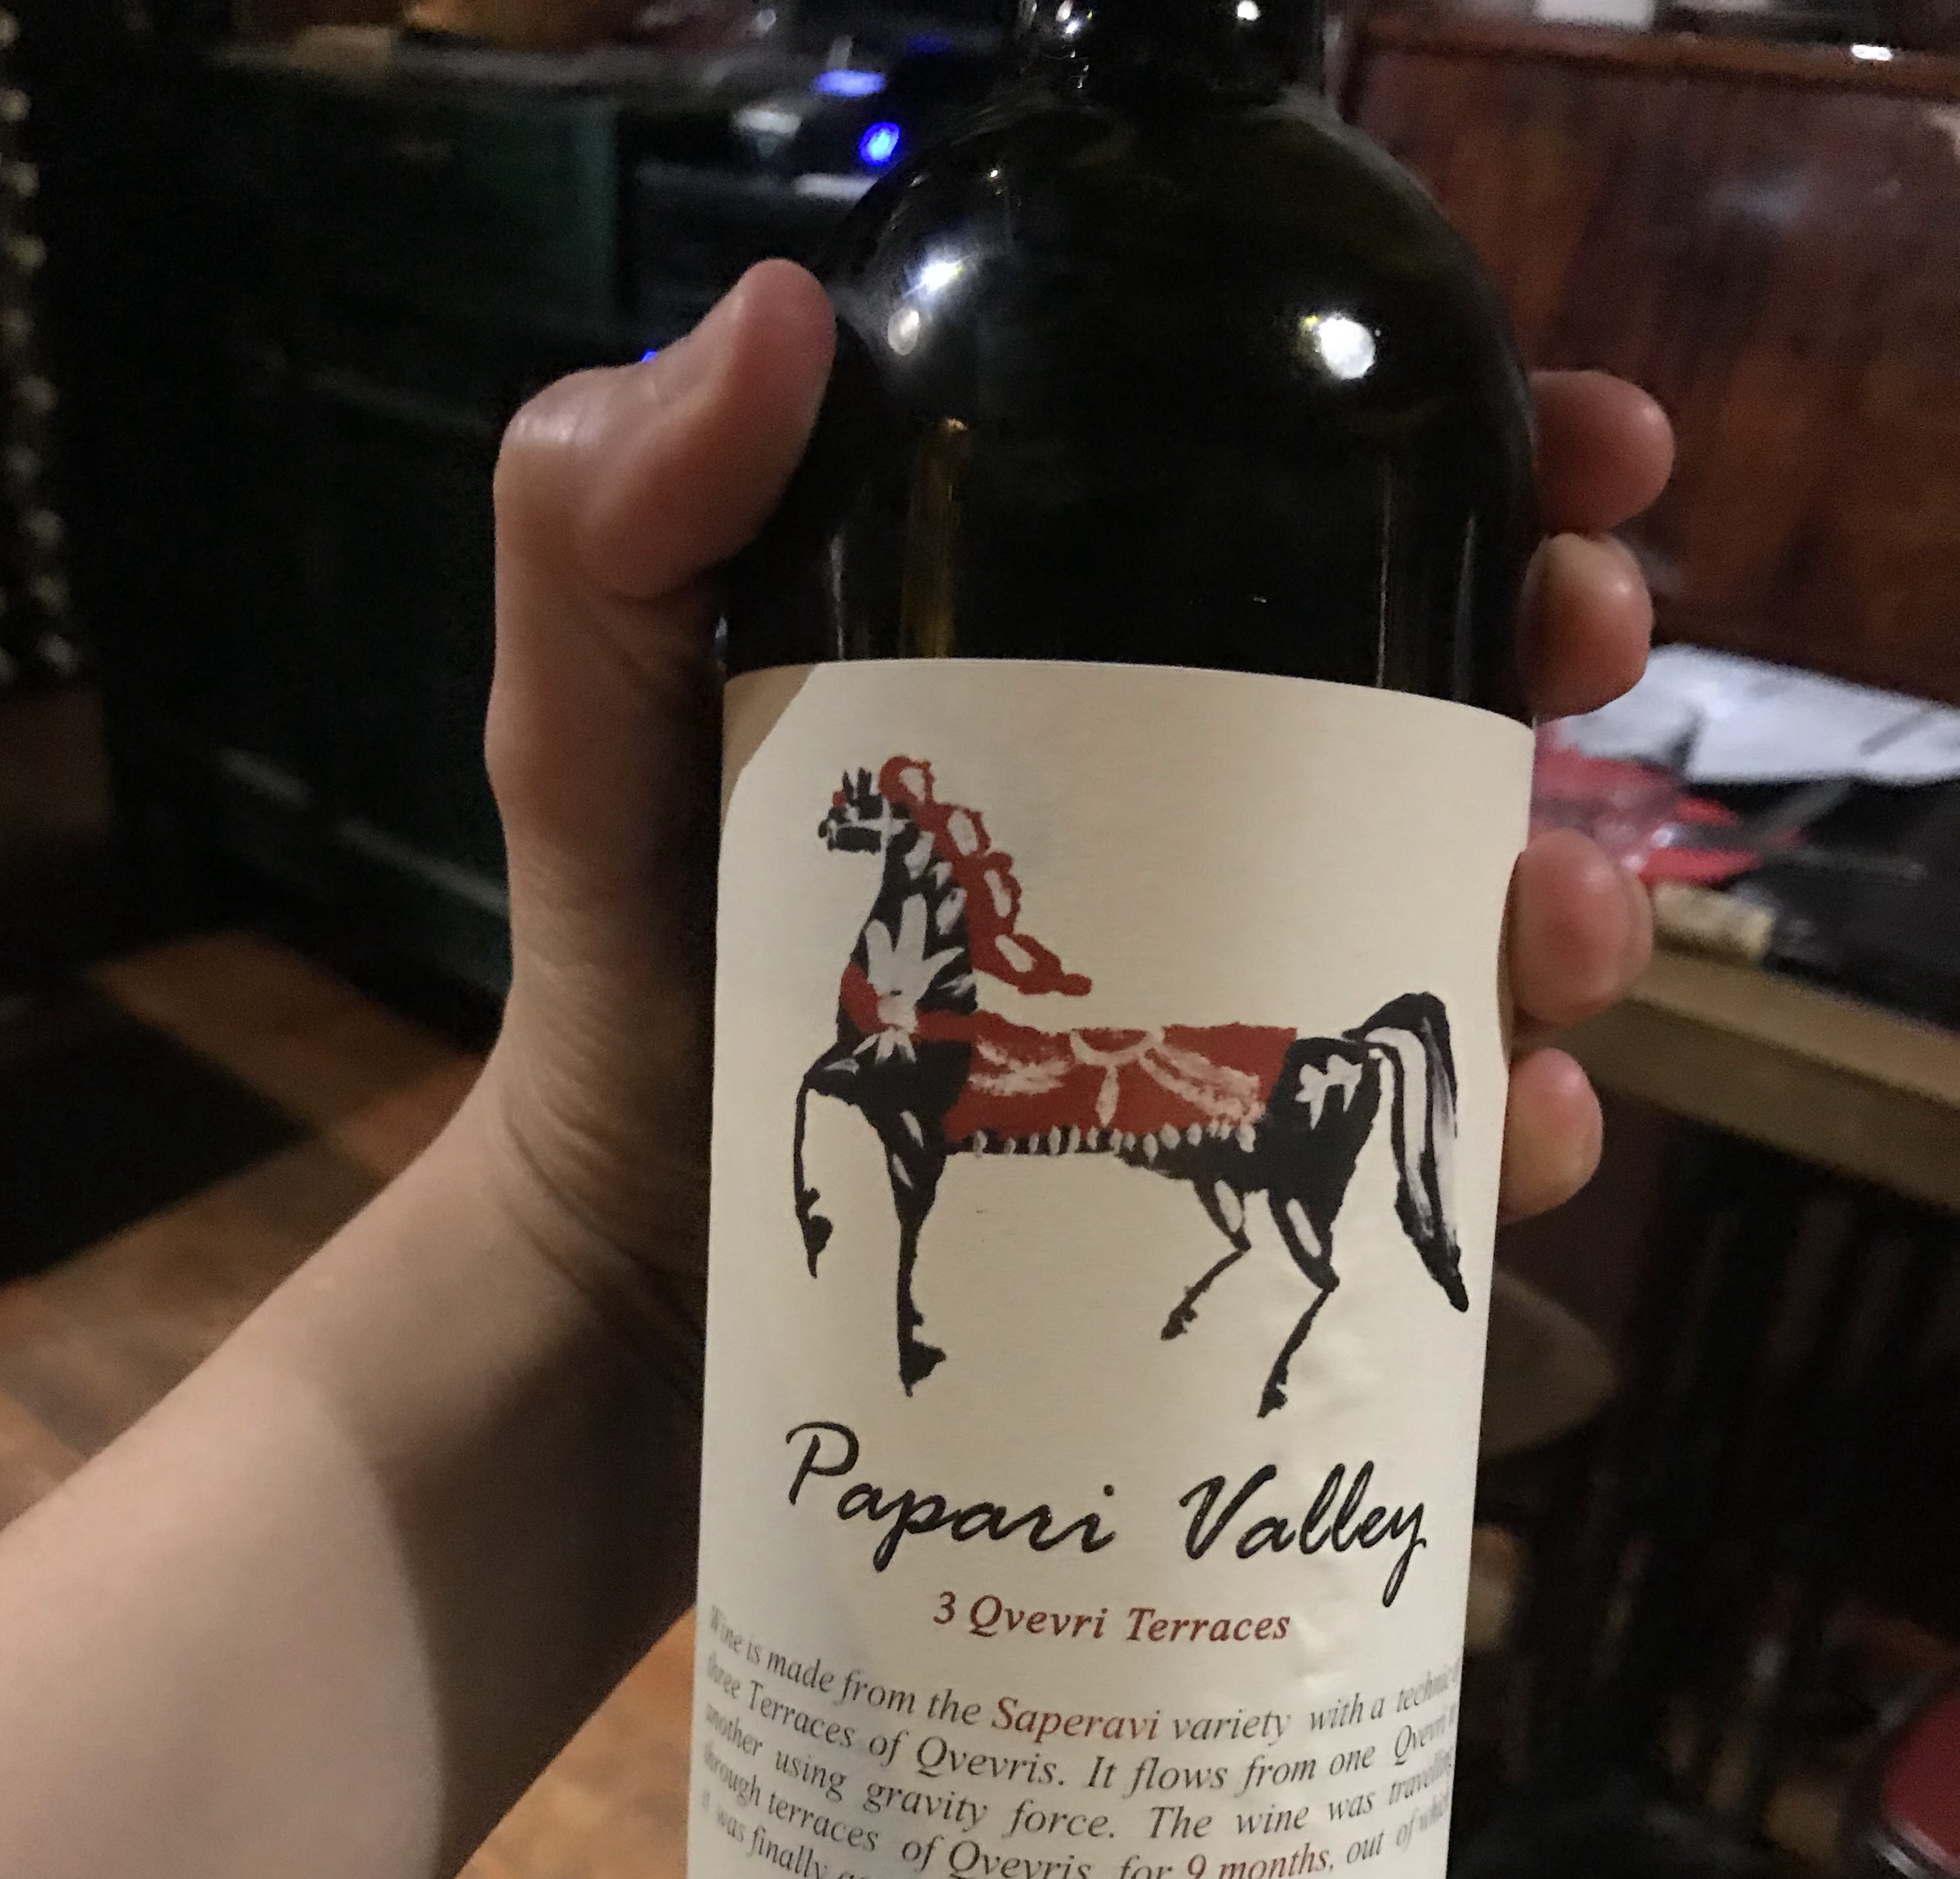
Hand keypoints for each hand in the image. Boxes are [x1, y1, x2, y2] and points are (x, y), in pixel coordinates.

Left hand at [477, 263, 1669, 1358]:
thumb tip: (776, 316)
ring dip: (1570, 904)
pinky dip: (1513, 1126)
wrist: (645, 1268)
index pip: (1293, 518)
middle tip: (1582, 649)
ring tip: (1552, 931)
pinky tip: (1520, 1131)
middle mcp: (1183, 814)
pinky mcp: (1241, 1169)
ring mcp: (1228, 990)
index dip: (1465, 465)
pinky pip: (1414, 1136)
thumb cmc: (634, 982)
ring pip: (1465, 915)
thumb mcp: (590, 732)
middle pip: (1431, 704)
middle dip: (1557, 658)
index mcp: (1074, 668)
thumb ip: (605, 529)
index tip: (1578, 451)